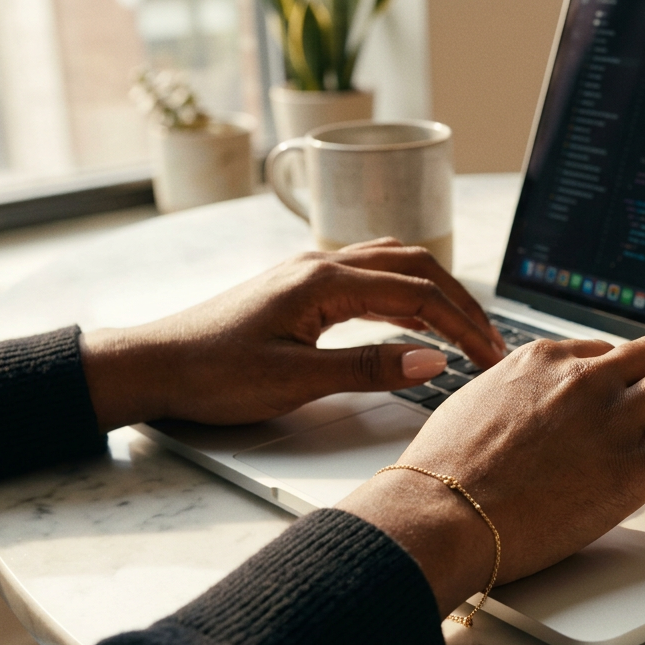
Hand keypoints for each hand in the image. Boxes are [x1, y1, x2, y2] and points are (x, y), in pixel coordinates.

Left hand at [79, 240, 506, 431]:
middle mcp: (321, 265)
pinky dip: (405, 290)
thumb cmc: (213, 374)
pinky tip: (413, 315)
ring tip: (464, 327)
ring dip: (435, 291)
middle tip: (490, 342)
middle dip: (459, 304)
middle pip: (414, 267)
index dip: (461, 325)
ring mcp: (310, 271)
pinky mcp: (301, 287)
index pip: (417, 294)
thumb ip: (368, 369)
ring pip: (393, 264)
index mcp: (324, 282)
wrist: (154, 365)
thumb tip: (433, 361)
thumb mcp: (294, 381)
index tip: (489, 356)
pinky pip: (370, 274)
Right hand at [335, 335, 644, 616]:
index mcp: (543, 360)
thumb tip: (525, 404)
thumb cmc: (444, 474)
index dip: (631, 376)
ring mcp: (612, 419)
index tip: (639, 392)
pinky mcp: (634, 466)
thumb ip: (512, 394)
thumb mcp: (474, 406)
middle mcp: (584, 378)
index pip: (608, 351)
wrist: (440, 514)